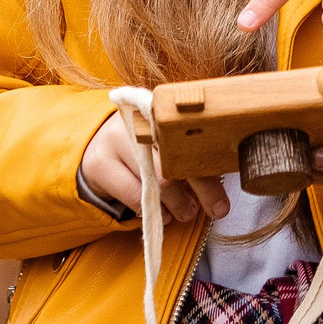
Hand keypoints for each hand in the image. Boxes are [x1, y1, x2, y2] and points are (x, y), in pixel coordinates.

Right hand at [81, 112, 229, 224]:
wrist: (96, 149)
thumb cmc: (143, 147)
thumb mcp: (165, 141)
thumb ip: (190, 151)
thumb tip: (226, 175)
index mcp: (158, 109)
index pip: (190, 134)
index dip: (209, 160)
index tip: (225, 184)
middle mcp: (135, 120)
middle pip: (175, 157)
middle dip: (202, 189)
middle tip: (217, 209)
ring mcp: (114, 140)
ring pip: (157, 180)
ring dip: (178, 204)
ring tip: (186, 211)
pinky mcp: (100, 164)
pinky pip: (135, 195)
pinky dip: (153, 211)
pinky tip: (162, 214)